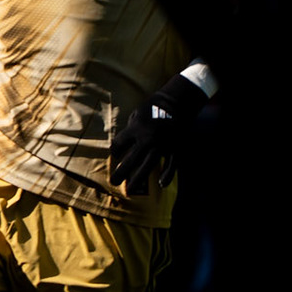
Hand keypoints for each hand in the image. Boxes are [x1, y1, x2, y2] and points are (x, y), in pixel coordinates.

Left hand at [110, 73, 210, 194]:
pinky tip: (161, 184)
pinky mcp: (175, 147)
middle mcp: (147, 139)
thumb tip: (123, 146)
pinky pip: (171, 164)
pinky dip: (167, 175)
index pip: (119, 145)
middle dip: (120, 172)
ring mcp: (162, 145)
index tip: (115, 155)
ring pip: (148, 166)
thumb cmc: (153, 106)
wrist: (177, 102)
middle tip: (114, 182)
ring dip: (138, 178)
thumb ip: (130, 131)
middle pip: (130, 160)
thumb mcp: (136, 114)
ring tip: (130, 189)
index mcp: (135, 129)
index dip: (115, 151)